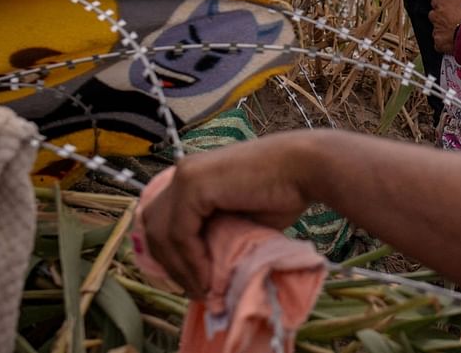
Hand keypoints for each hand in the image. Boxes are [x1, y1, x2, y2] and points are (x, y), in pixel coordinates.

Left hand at [141, 132, 317, 297]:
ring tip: (204, 291)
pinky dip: (191, 261)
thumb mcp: (239, 222)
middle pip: (153, 226)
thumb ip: (216, 238)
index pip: (162, 221)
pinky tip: (210, 278)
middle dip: (168, 263)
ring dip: (179, 268)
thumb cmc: (284, 193)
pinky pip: (180, 234)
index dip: (171, 256)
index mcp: (193, 177)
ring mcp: (186, 175)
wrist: (306, 169)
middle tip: (195, 290)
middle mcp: (183, 172)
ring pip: (161, 233)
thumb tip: (204, 275)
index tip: (193, 284)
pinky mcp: (194, 184)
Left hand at [430, 0, 460, 52]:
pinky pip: (439, 44)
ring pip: (436, 30)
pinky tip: (451, 43)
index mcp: (440, 5)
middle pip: (433, 16)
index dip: (441, 4)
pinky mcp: (439, 43)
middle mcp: (435, 17)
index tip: (448, 6)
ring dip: (442, 30)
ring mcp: (436, 31)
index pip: (435, 2)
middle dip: (440, 17)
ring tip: (454, 32)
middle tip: (451, 19)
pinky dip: (443, 44)